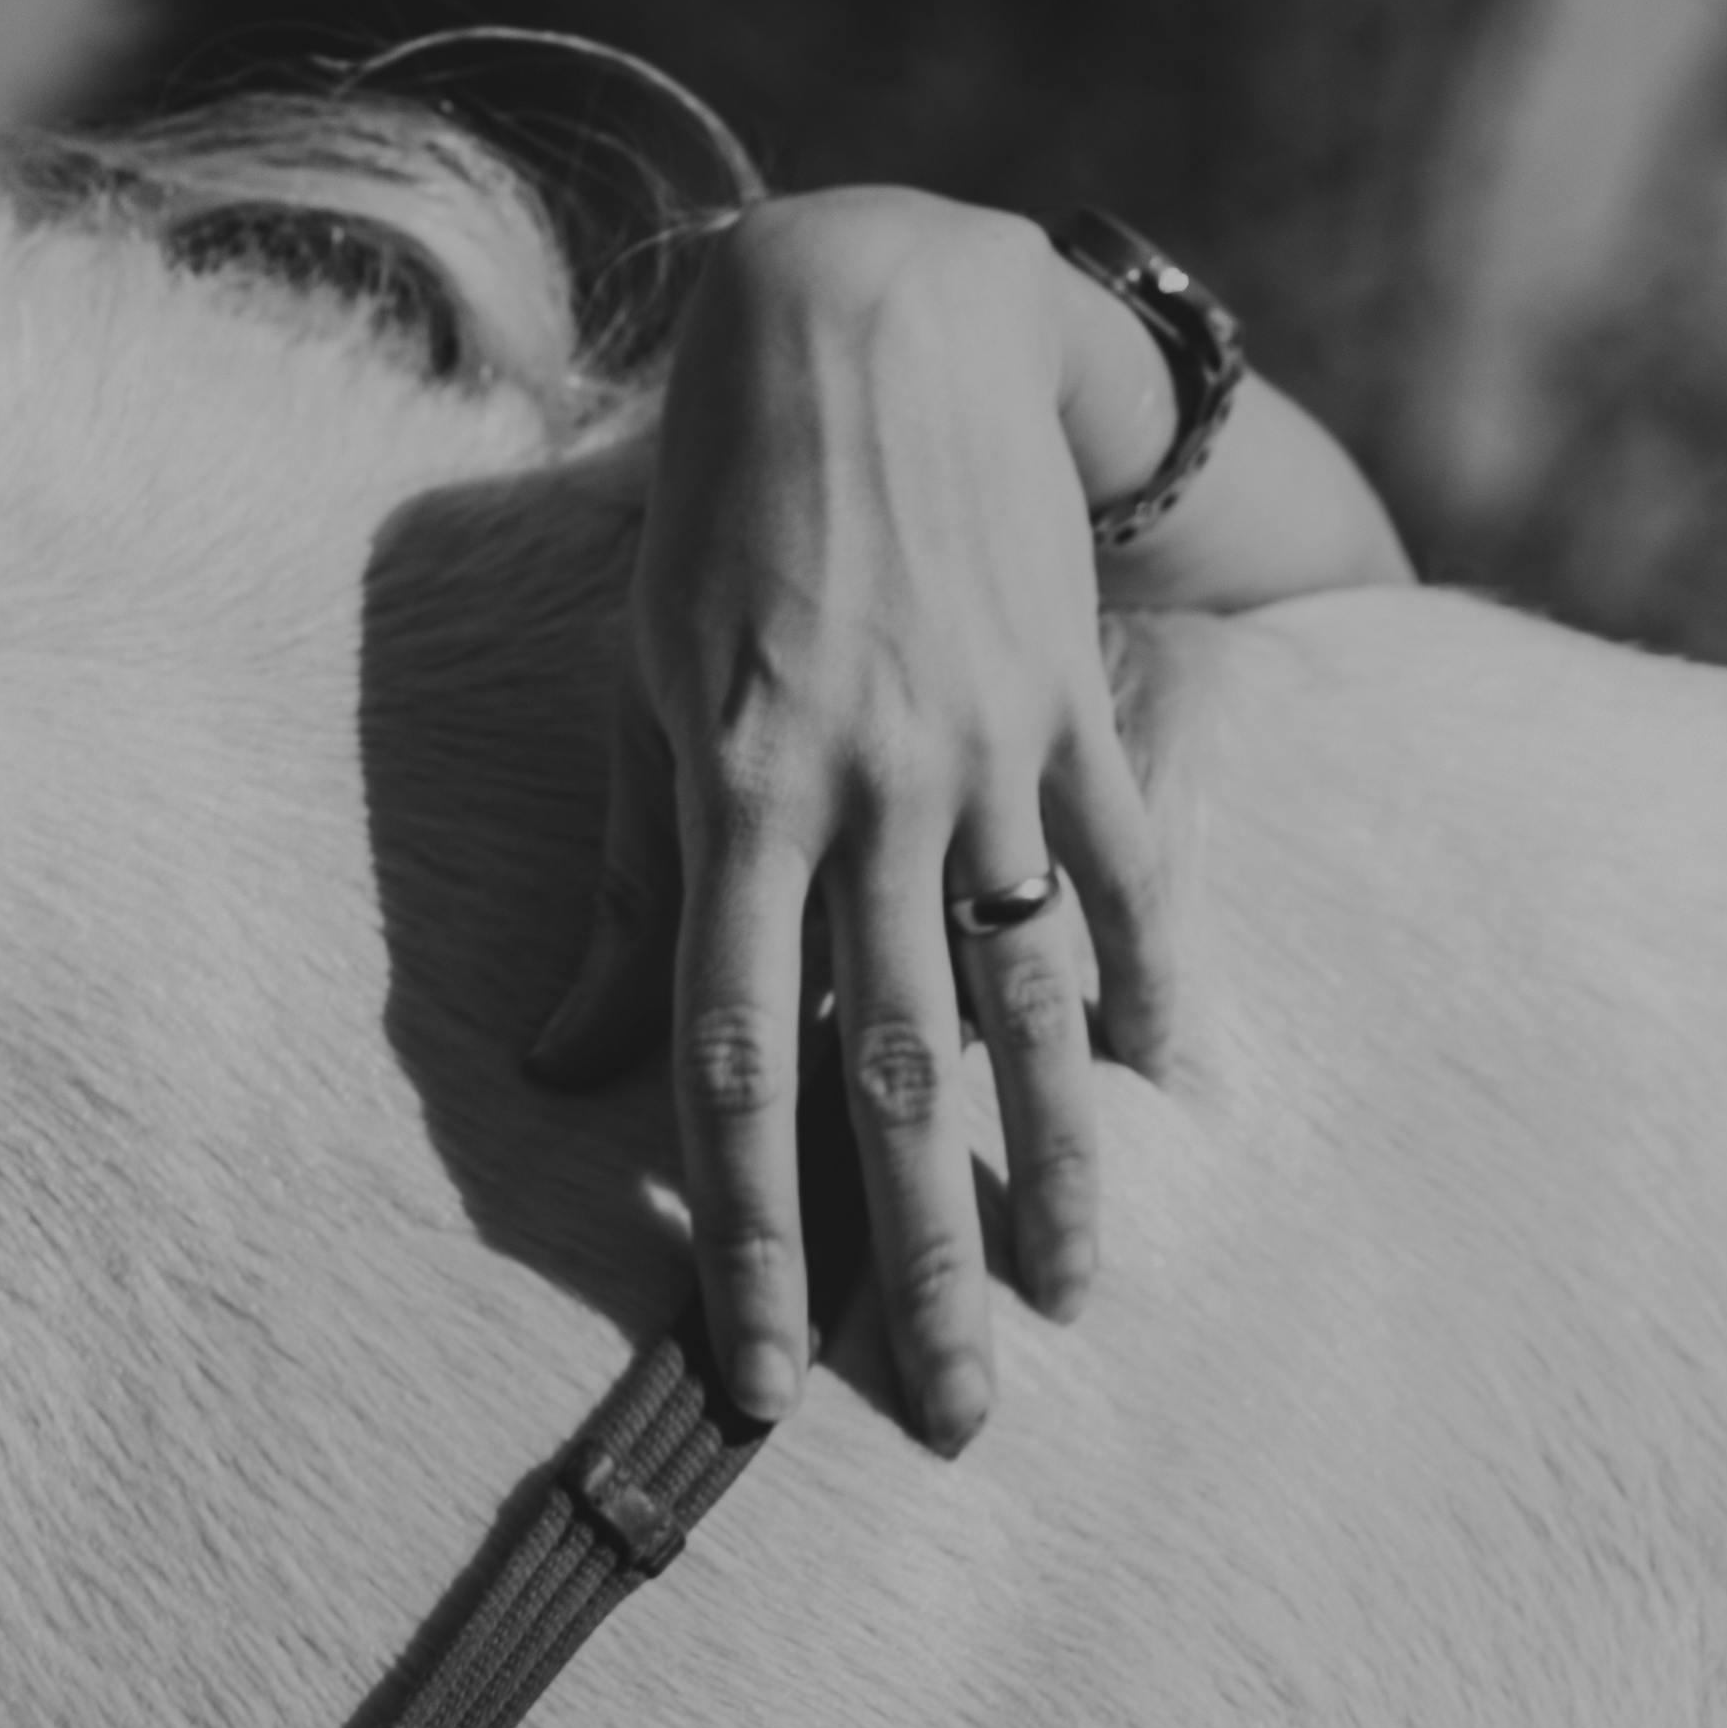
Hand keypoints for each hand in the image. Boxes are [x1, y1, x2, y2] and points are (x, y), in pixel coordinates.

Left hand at [530, 187, 1178, 1449]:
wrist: (872, 314)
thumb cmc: (720, 516)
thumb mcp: (637, 692)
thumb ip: (629, 893)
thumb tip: (559, 1070)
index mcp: (738, 798)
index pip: (733, 1064)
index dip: (748, 1234)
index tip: (762, 1374)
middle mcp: (870, 794)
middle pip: (891, 1074)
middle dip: (917, 1258)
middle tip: (954, 1414)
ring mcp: (990, 751)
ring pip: (1024, 999)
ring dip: (1052, 1164)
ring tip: (1070, 1298)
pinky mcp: (1078, 702)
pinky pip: (1127, 870)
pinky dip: (1149, 981)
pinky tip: (1167, 1092)